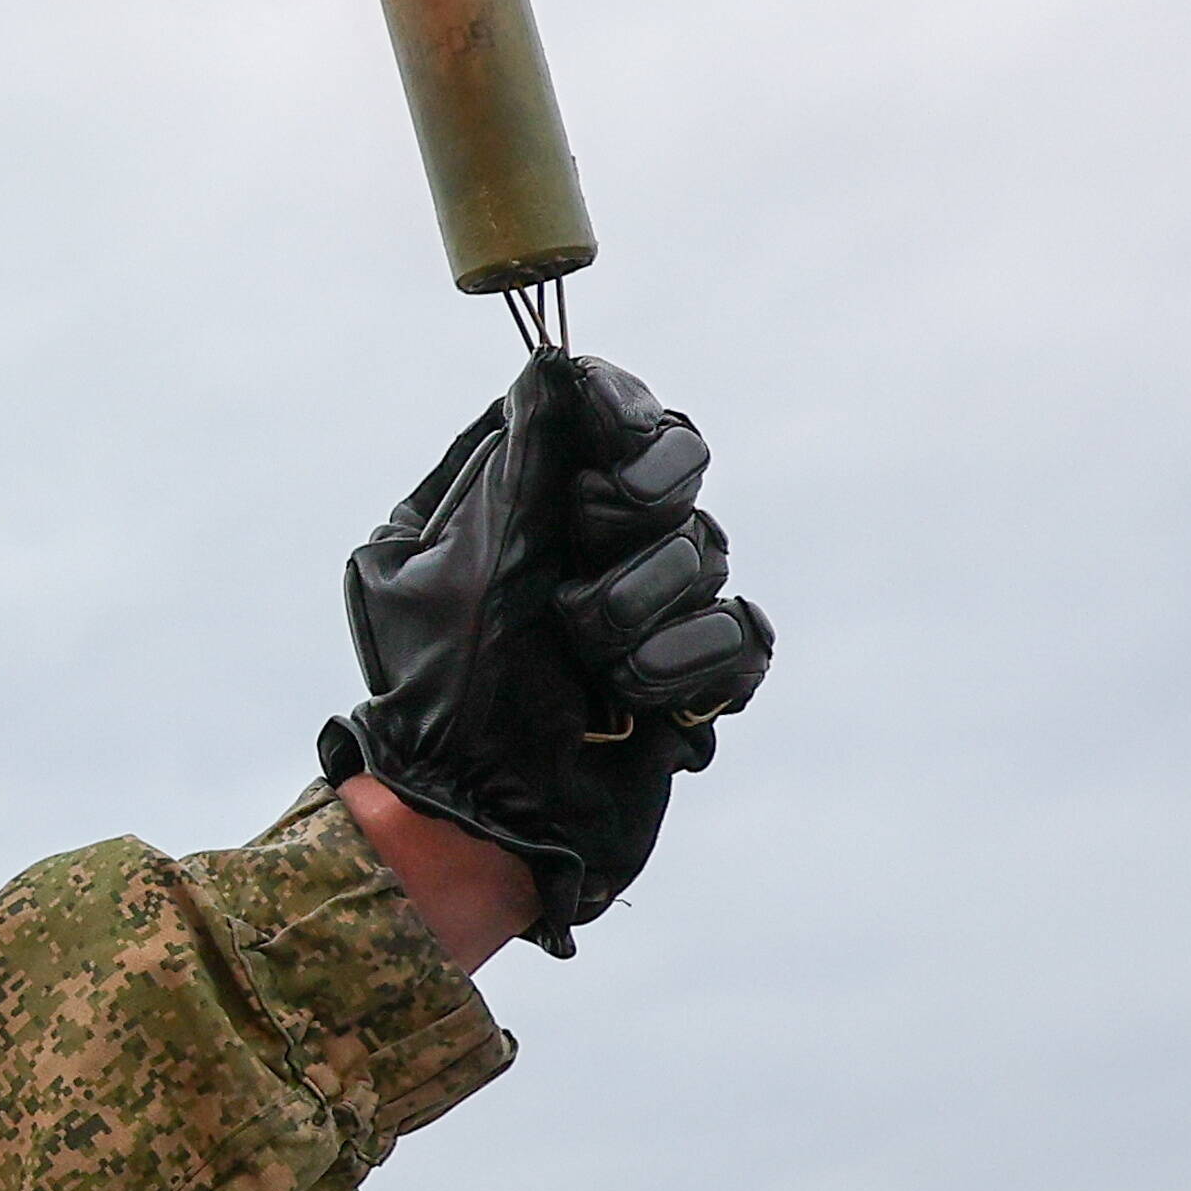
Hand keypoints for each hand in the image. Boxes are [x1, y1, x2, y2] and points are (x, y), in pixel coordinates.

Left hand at [320, 354, 772, 955]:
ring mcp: (642, 603)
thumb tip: (548, 365)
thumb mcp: (452, 567)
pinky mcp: (690, 672)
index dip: (626, 414)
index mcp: (515, 499)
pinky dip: (699, 668)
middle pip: (676, 465)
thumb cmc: (447, 697)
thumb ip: (515, 465)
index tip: (621, 448)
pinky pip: (743, 634)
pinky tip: (650, 706)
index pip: (600, 407)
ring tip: (594, 672)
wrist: (484, 825)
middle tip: (597, 558)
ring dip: (648, 615)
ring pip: (708, 552)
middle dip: (644, 511)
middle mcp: (583, 539)